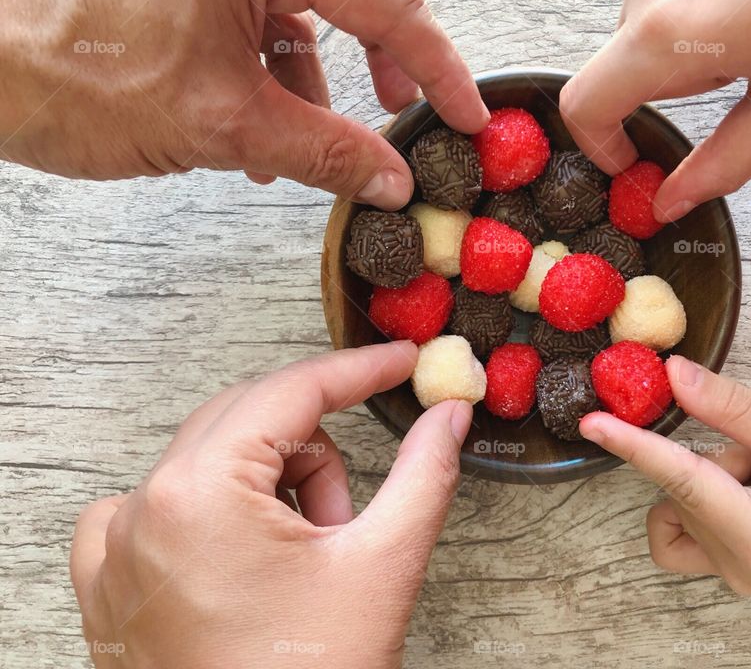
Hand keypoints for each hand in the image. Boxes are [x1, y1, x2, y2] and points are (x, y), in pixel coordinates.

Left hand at [0, 0, 487, 208]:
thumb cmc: (73, 66)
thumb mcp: (223, 121)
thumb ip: (326, 151)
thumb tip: (392, 180)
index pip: (386, 3)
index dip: (437, 68)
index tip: (465, 114)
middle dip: (382, 55)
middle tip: (398, 108)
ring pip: (305, 11)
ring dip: (318, 82)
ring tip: (310, 146)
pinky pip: (259, 23)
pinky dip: (273, 79)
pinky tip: (261, 138)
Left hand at [70, 342, 473, 667]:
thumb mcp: (382, 566)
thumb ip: (424, 473)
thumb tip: (448, 415)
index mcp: (199, 494)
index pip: (293, 390)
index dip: (359, 369)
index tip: (402, 361)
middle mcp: (142, 509)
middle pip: (252, 419)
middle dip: (315, 453)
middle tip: (347, 515)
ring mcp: (117, 547)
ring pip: (216, 459)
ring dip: (272, 488)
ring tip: (303, 561)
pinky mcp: (111, 579)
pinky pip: (165, 504)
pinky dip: (216, 514)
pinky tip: (248, 563)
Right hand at [560, 0, 750, 220]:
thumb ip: (723, 162)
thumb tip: (672, 200)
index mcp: (671, 34)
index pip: (584, 105)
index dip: (598, 144)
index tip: (629, 157)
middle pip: (622, 62)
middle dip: (670, 80)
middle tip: (740, 65)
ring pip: (646, 20)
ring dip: (685, 37)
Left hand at [579, 355, 750, 611]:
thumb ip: (733, 409)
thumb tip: (673, 375)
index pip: (684, 483)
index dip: (635, 447)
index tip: (592, 424)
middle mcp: (737, 569)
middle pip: (681, 487)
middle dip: (716, 457)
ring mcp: (725, 573)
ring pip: (675, 501)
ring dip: (709, 474)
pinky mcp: (718, 565)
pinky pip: (675, 522)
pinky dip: (695, 495)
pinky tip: (736, 490)